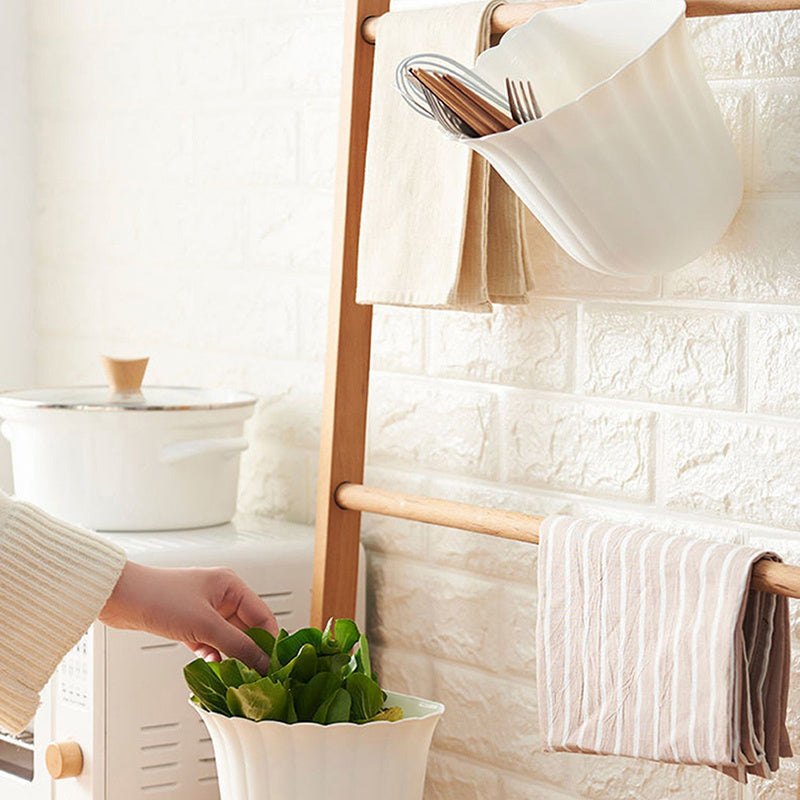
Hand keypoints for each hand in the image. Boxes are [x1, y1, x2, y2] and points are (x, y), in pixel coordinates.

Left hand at [99, 561, 278, 673]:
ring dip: (231, 655)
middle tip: (254, 676)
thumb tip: (261, 663)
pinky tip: (211, 665)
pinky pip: (211, 641)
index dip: (269, 642)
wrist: (119, 597)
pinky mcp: (190, 622)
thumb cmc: (159, 598)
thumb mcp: (204, 624)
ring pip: (229, 637)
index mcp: (231, 585)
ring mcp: (205, 609)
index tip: (272, 666)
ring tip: (233, 674)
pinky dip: (213, 654)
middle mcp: (222, 595)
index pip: (263, 616)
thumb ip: (236, 645)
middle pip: (247, 628)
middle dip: (249, 651)